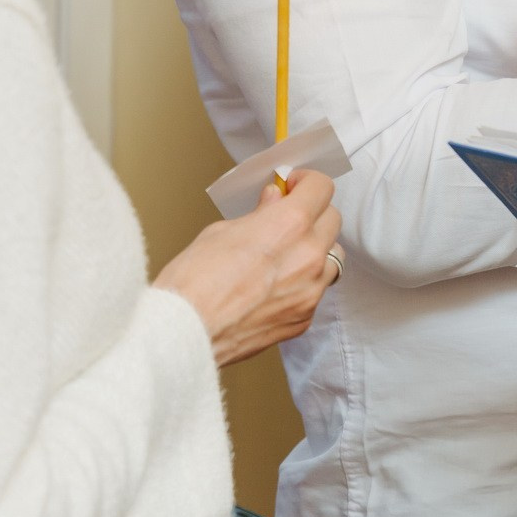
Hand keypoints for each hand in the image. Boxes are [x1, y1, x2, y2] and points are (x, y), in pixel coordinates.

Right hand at [154, 169, 341, 366]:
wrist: (184, 334)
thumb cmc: (193, 283)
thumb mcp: (221, 231)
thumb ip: (258, 214)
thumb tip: (274, 201)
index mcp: (289, 225)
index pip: (321, 188)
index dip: (307, 183)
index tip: (293, 186)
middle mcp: (308, 256)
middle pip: (332, 220)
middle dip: (313, 213)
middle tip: (288, 217)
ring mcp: (310, 290)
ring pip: (332, 257)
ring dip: (315, 249)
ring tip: (286, 253)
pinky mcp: (303, 318)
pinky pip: (316, 290)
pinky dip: (304, 283)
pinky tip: (276, 285)